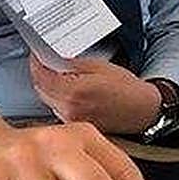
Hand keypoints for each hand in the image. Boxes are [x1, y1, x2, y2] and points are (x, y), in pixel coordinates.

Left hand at [30, 56, 162, 134]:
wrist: (142, 110)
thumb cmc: (126, 89)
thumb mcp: (100, 66)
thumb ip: (72, 63)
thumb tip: (54, 59)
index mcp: (74, 92)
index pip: (42, 76)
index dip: (36, 63)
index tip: (37, 54)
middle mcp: (68, 109)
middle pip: (40, 88)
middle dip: (40, 73)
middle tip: (45, 61)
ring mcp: (70, 119)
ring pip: (47, 99)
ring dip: (47, 86)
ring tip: (57, 74)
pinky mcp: (74, 125)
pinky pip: (56, 108)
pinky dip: (56, 97)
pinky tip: (65, 89)